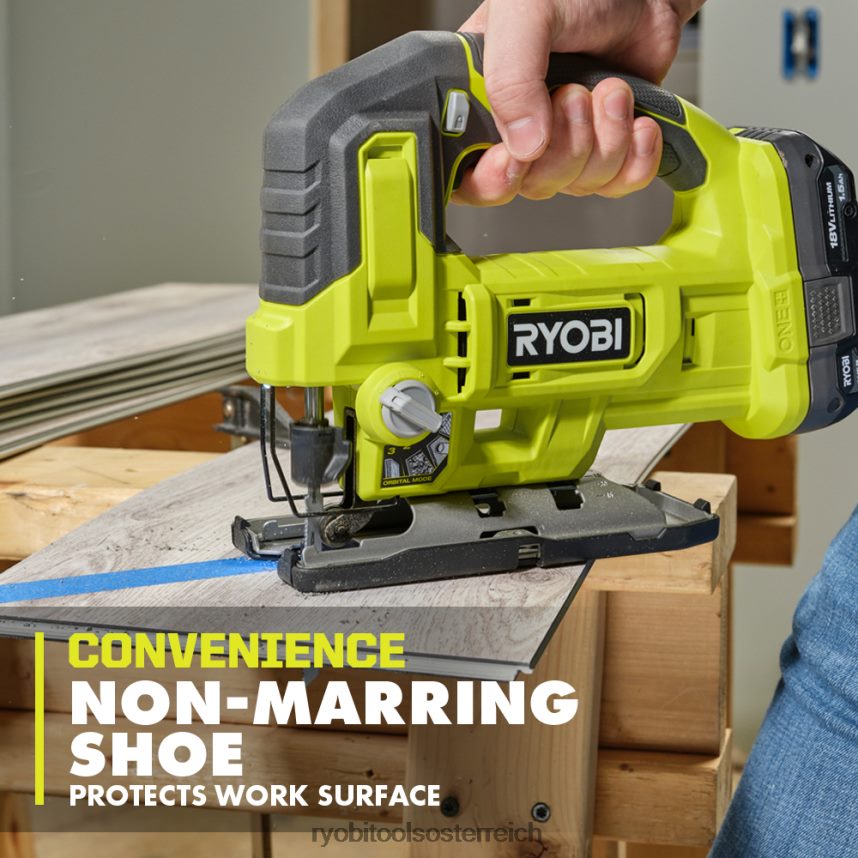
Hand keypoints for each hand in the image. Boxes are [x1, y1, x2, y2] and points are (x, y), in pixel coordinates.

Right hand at [454, 0, 700, 204]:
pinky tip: (637, 122)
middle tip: (574, 95)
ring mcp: (564, 144)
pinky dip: (636, 158)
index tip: (513, 160)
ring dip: (606, 140)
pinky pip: (618, 184)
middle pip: (530, 185)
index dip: (490, 180)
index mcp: (482, 102)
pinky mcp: (607, 150)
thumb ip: (510, 77)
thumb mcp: (526, 14)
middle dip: (563, 148)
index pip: (467, 174)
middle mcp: (520, 130)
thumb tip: (524, 146)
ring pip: (577, 184)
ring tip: (611, 89)